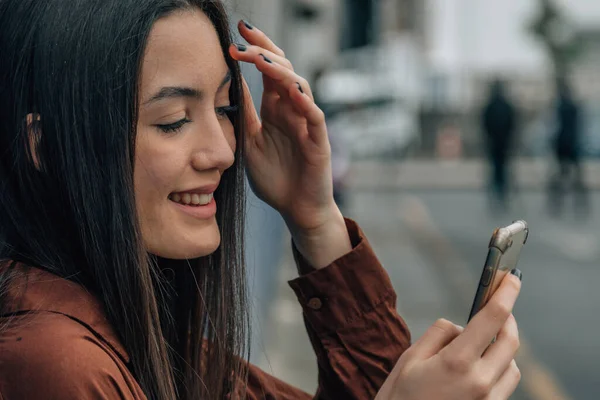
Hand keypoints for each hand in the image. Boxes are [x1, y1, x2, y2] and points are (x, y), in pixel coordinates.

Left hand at [229, 21, 336, 232]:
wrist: (295, 209)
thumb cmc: (275, 178)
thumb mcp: (250, 141)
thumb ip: (244, 113)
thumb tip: (229, 83)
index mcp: (275, 108)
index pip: (267, 70)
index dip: (255, 48)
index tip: (236, 30)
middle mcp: (292, 109)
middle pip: (283, 69)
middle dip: (264, 50)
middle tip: (242, 36)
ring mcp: (307, 122)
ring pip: (299, 85)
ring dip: (280, 70)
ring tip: (259, 59)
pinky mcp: (319, 141)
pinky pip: (314, 116)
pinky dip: (305, 102)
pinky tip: (291, 91)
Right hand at [376, 272, 521, 399]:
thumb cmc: (399, 398)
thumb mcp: (410, 359)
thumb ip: (438, 335)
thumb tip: (461, 326)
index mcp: (457, 363)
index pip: (492, 319)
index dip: (505, 294)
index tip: (511, 278)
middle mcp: (480, 382)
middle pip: (511, 341)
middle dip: (507, 319)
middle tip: (498, 308)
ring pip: (513, 366)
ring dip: (504, 348)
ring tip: (482, 343)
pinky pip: (505, 386)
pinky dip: (500, 370)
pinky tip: (479, 368)